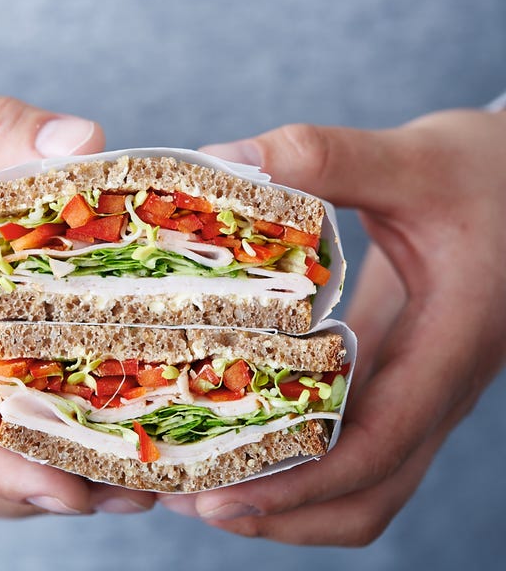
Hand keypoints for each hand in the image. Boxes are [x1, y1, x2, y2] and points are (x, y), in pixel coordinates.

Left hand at [159, 108, 505, 544]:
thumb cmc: (488, 172)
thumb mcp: (413, 159)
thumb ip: (326, 156)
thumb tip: (228, 162)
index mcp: (451, 344)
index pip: (380, 445)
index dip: (301, 483)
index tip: (222, 497)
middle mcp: (439, 383)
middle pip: (368, 492)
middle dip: (281, 510)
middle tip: (192, 498)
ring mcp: (421, 383)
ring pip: (365, 478)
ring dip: (290, 493)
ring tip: (206, 481)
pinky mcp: (400, 368)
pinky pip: (356, 434)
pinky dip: (302, 448)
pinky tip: (245, 422)